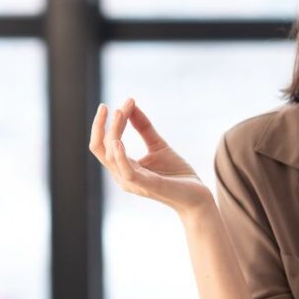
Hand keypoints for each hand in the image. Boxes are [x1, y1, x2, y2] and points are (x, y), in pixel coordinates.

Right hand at [89, 98, 212, 215]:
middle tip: (107, 106)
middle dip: (101, 126)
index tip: (124, 102)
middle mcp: (123, 176)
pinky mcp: (147, 185)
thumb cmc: (177, 174)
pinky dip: (120, 156)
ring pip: (111, 156)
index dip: (108, 123)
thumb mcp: (158, 145)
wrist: (197, 196)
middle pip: (101, 149)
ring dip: (113, 132)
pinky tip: (119, 141)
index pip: (105, 144)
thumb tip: (130, 105)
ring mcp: (133, 182)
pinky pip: (127, 172)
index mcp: (124, 167)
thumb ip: (144, 128)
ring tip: (121, 112)